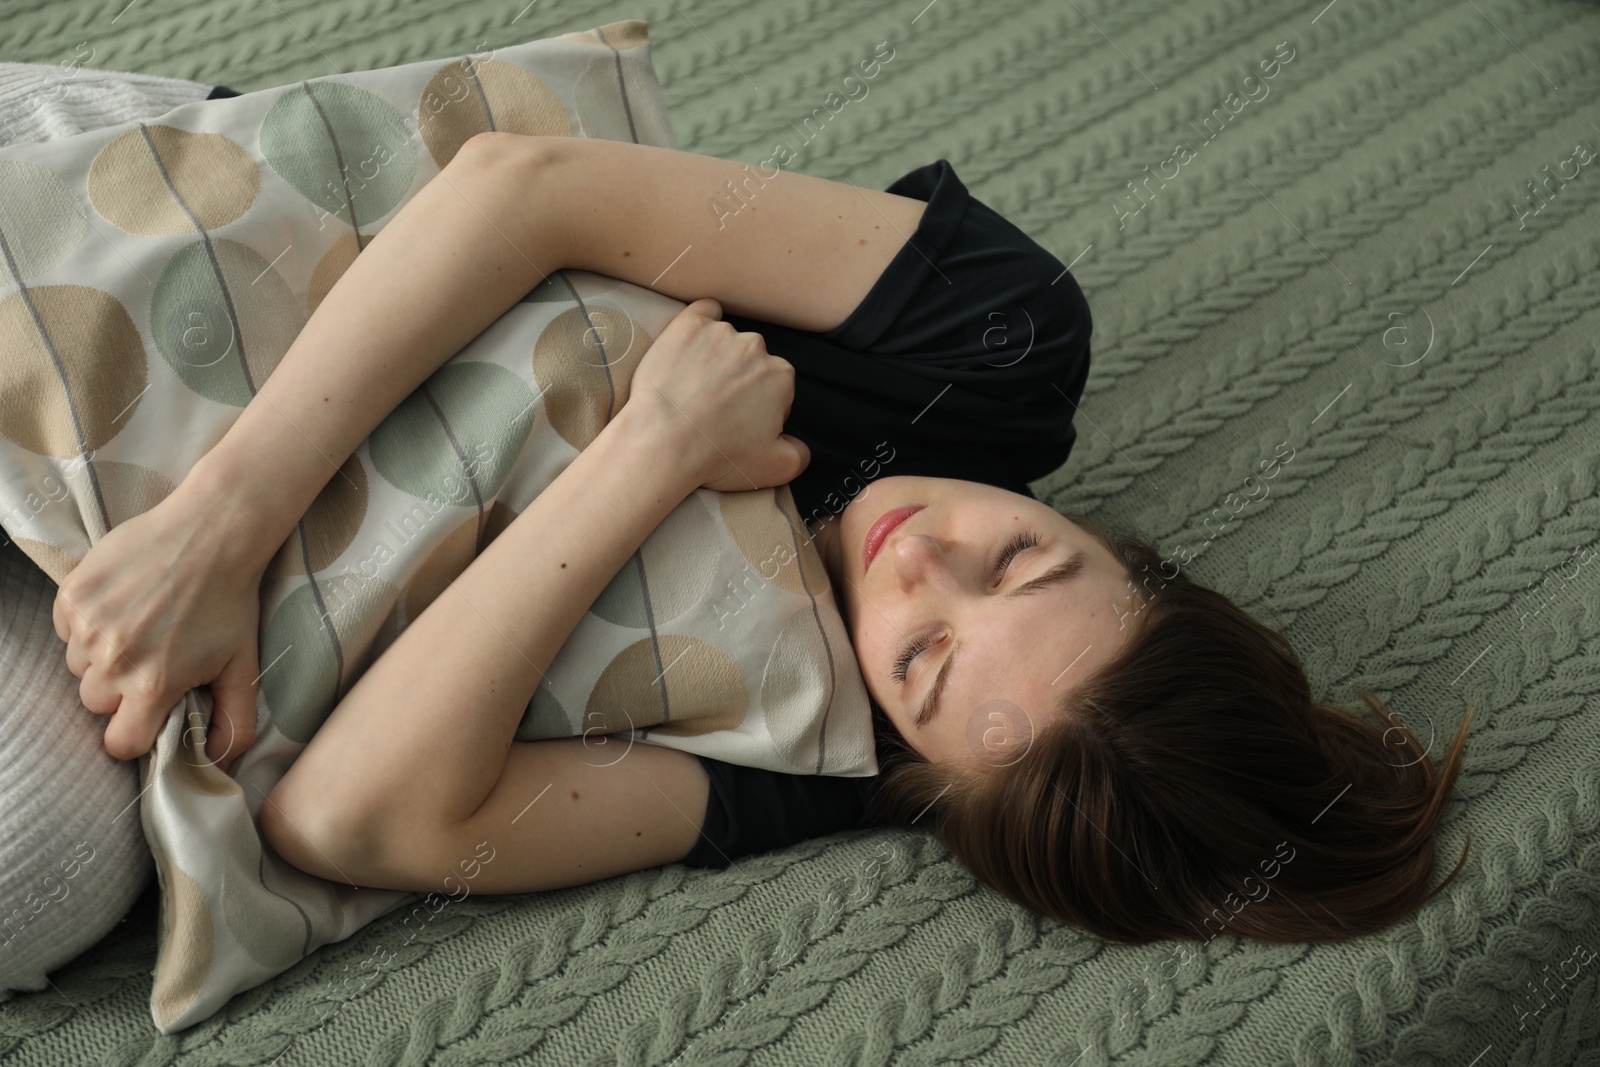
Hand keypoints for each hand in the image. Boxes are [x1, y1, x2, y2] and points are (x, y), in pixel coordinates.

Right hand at [52, 481, 264, 771]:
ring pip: (78, 667)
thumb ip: (233, 726)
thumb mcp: (242, 667)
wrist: (212, 533)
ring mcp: (88, 627)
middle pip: (97, 703)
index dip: (136, 731)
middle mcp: (114, 660)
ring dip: (103, 654)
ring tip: (142, 625)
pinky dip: (88, 622)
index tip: (150, 710)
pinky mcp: (72, 596)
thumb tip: (220, 767)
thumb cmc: (230, 602)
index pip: (120, 743)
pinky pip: (66, 629)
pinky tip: (124, 604)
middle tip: (154, 654)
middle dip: (121, 688)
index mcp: (153, 685)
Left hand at [627, 298, 809, 492]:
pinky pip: (704, 311)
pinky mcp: (689, 325)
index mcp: (781, 378)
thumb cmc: (717, 457)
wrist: (663, 443)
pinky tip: (691, 342)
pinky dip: (702, 323)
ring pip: (727, 341)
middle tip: (714, 408)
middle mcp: (756, 348)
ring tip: (693, 387)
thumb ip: (800, 454)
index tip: (738, 423)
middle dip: (738, 381)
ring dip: (716, 358)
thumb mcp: (776, 468)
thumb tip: (799, 445)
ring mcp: (722, 333)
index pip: (776, 388)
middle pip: (752, 362)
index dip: (759, 408)